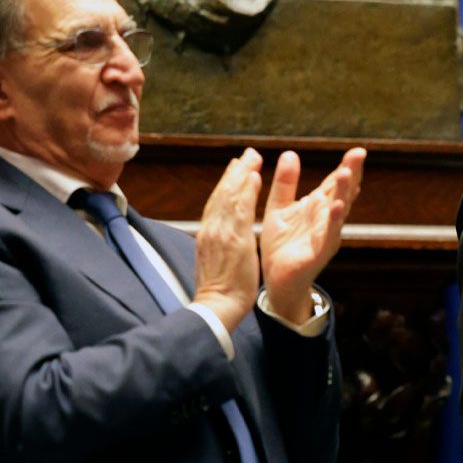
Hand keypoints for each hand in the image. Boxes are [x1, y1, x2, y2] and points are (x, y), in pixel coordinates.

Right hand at [192, 149, 263, 331]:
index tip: (237, 168)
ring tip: (252, 158)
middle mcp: (211, 230)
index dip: (227, 184)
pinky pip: (240, 209)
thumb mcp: (215, 261)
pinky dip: (246, 191)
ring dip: (241, 174)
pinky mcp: (233, 239)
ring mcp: (220, 233)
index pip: (217, 204)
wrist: (216, 307)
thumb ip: (220, 243)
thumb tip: (225, 233)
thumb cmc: (219, 290)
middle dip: (235, 172)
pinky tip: (254, 177)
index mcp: (208, 236)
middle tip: (246, 154)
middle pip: (222, 194)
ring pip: (229, 196)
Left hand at [259, 148, 365, 320]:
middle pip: (342, 193)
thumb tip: (290, 154)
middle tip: (359, 155)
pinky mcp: (318, 252)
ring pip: (338, 211)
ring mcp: (326, 235)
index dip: (346, 167)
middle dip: (351, 174)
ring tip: (346, 174)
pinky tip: (337, 207)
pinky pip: (328, 234)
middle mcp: (327, 220)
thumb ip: (285, 184)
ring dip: (343, 193)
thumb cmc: (281, 246)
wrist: (276, 282)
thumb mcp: (279, 209)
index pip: (334, 184)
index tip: (356, 151)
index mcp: (318, 208)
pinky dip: (334, 221)